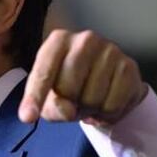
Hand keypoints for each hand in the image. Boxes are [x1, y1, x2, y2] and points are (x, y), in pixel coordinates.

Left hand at [18, 29, 147, 126]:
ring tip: (90, 99)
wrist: (107, 80)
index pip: (44, 73)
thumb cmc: (70, 86)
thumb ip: (52, 106)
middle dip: (69, 104)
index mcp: (58, 41)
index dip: (35, 97)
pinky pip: (112, 105)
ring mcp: (110, 50)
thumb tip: (67, 110)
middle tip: (74, 101)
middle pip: (68, 89)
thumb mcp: (50, 98)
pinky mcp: (129, 66)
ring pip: (92, 99)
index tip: (27, 117)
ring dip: (89, 110)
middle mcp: (85, 39)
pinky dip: (107, 113)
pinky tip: (106, 101)